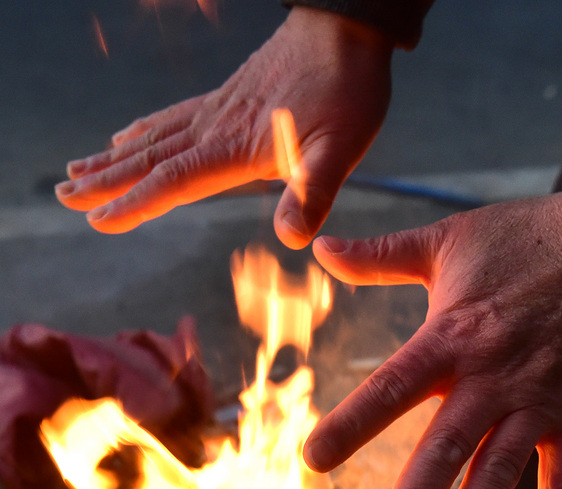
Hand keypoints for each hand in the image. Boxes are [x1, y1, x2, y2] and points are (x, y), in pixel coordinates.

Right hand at [54, 8, 392, 245]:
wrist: (346, 29)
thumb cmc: (347, 92)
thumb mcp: (341, 149)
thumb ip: (313, 192)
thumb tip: (291, 238)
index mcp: (237, 146)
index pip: (175, 180)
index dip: (137, 203)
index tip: (99, 220)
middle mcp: (217, 126)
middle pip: (150, 158)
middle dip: (107, 182)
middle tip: (65, 198)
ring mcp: (217, 110)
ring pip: (154, 138)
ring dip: (114, 159)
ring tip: (77, 173)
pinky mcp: (226, 98)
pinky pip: (172, 117)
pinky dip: (142, 131)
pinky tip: (124, 137)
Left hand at [308, 184, 561, 488]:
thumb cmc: (530, 237)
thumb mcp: (449, 238)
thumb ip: (382, 255)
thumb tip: (320, 246)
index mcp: (449, 337)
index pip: (390, 387)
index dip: (352, 424)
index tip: (313, 460)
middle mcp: (489, 378)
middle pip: (444, 448)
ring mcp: (538, 402)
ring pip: (500, 472)